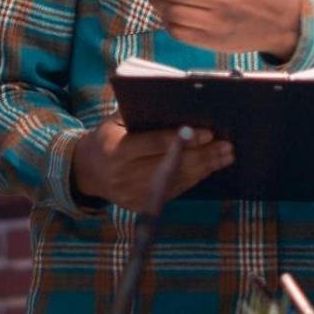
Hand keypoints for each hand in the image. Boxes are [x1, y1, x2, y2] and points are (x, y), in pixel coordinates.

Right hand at [71, 119, 232, 213]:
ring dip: (204, 169)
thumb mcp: (115, 122)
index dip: (183, 139)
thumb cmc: (108, 138)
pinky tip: (208, 168)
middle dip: (203, 156)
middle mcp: (123, 176)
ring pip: (176, 181)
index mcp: (116, 151)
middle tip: (226, 146)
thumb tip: (181, 107)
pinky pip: (173, 192)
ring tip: (225, 156)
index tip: (208, 133)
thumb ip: (141, 116)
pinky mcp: (140, 206)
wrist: (87, 171)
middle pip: (171, 165)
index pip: (155, 144)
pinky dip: (193, 179)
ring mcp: (132, 195)